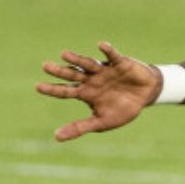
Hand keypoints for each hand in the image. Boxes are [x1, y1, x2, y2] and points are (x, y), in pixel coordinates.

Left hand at [36, 41, 161, 140]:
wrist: (147, 95)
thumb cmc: (123, 109)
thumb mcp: (102, 122)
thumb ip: (80, 127)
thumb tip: (56, 137)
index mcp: (86, 93)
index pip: (65, 91)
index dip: (53, 89)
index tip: (38, 87)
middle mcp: (91, 79)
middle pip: (72, 75)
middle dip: (60, 71)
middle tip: (45, 66)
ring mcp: (105, 70)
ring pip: (87, 64)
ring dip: (76, 60)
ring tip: (64, 54)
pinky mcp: (120, 63)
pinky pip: (113, 56)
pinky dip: (108, 51)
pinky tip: (101, 45)